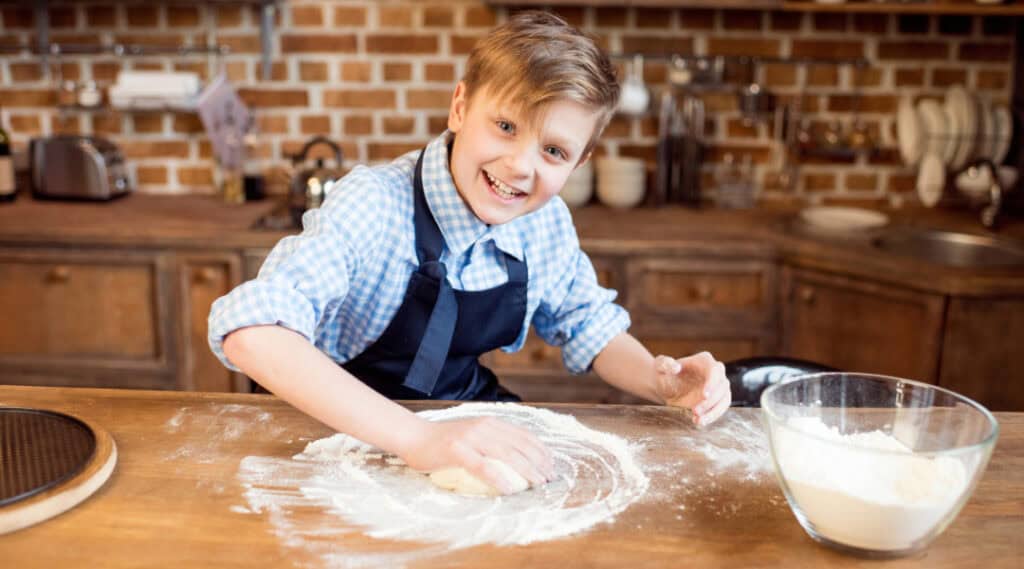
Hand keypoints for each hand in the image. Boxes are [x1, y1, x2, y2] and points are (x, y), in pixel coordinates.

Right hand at [399, 416, 554, 493]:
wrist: (413, 436)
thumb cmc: (441, 440)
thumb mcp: (471, 434)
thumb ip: (489, 440)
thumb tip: (512, 457)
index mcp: (489, 423)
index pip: (523, 434)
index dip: (540, 449)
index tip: (551, 464)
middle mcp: (483, 427)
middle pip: (519, 445)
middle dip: (538, 462)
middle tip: (549, 477)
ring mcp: (470, 438)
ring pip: (506, 454)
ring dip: (526, 470)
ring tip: (537, 483)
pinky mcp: (457, 451)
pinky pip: (483, 467)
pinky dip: (498, 478)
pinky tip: (509, 489)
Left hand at [654, 351, 730, 426]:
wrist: (665, 386)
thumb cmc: (664, 373)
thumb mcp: (660, 367)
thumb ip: (665, 364)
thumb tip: (675, 367)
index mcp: (704, 360)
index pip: (714, 370)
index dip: (712, 383)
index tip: (704, 396)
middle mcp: (715, 372)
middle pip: (722, 386)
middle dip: (711, 401)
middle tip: (695, 411)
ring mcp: (718, 386)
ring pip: (724, 399)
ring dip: (713, 411)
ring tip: (698, 420)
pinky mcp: (717, 399)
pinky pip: (720, 408)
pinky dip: (712, 416)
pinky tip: (700, 422)